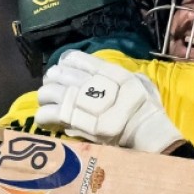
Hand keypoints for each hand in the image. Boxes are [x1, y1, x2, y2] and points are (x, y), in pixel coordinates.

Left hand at [35, 51, 183, 153]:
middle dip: (53, 79)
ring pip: (50, 92)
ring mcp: (86, 104)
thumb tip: (96, 72)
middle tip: (53, 86)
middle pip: (60, 74)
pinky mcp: (79, 123)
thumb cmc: (147, 109)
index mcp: (110, 72)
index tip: (63, 68)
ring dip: (46, 97)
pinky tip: (45, 120)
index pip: (78, 60)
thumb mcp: (139, 82)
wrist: (150, 134)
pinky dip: (44, 116)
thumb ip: (119, 75)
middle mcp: (95, 84)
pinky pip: (51, 114)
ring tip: (48, 102)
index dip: (66, 63)